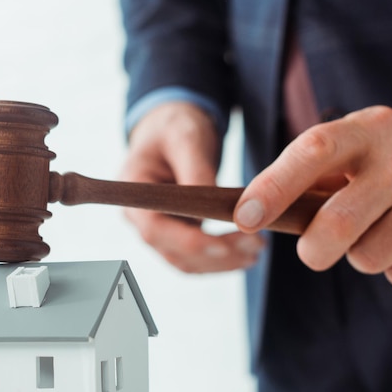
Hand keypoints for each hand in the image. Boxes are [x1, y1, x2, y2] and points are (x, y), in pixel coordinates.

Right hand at [121, 101, 264, 272]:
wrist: (171, 130)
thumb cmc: (174, 128)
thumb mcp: (186, 137)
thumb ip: (196, 171)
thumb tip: (213, 206)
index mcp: (134, 196)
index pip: (155, 230)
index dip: (188, 242)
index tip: (223, 246)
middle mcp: (141, 220)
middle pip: (174, 252)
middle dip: (215, 256)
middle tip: (254, 247)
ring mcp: (159, 231)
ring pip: (187, 261)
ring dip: (222, 263)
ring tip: (256, 251)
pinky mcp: (177, 235)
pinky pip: (196, 257)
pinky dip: (221, 260)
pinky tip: (247, 253)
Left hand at [234, 105, 391, 287]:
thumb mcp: (357, 153)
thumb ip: (309, 178)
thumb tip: (249, 215)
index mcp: (368, 130)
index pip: (312, 152)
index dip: (273, 187)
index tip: (244, 218)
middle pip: (337, 223)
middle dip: (315, 250)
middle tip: (316, 251)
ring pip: (368, 258)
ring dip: (365, 256)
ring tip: (386, 231)